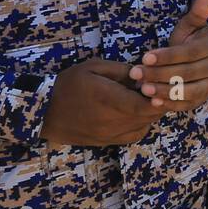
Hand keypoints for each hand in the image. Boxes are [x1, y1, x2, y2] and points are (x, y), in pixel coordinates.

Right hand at [39, 59, 164, 146]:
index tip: (162, 87)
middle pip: (147, 116)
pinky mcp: (107, 141)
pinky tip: (137, 114)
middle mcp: (111, 120)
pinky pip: (134, 135)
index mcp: (107, 99)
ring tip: (148, 100)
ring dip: (151, 114)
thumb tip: (143, 75)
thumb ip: (120, 70)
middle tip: (158, 90)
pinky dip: (142, 125)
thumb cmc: (68, 85)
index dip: (158, 98)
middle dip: (158, 103)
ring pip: (143, 126)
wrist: (45, 112)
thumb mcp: (92, 67)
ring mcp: (110, 134)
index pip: (142, 105)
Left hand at [130, 0, 207, 112]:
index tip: (145, 57)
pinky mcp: (201, 99)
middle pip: (185, 74)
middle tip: (136, 74)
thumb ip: (197, 12)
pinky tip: (153, 103)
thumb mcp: (191, 25)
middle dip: (158, 74)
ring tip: (142, 89)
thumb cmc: (191, 40)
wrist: (203, 60)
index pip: (187, 54)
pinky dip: (170, 105)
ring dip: (163, 91)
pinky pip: (186, 105)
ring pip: (186, 91)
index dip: (166, 56)